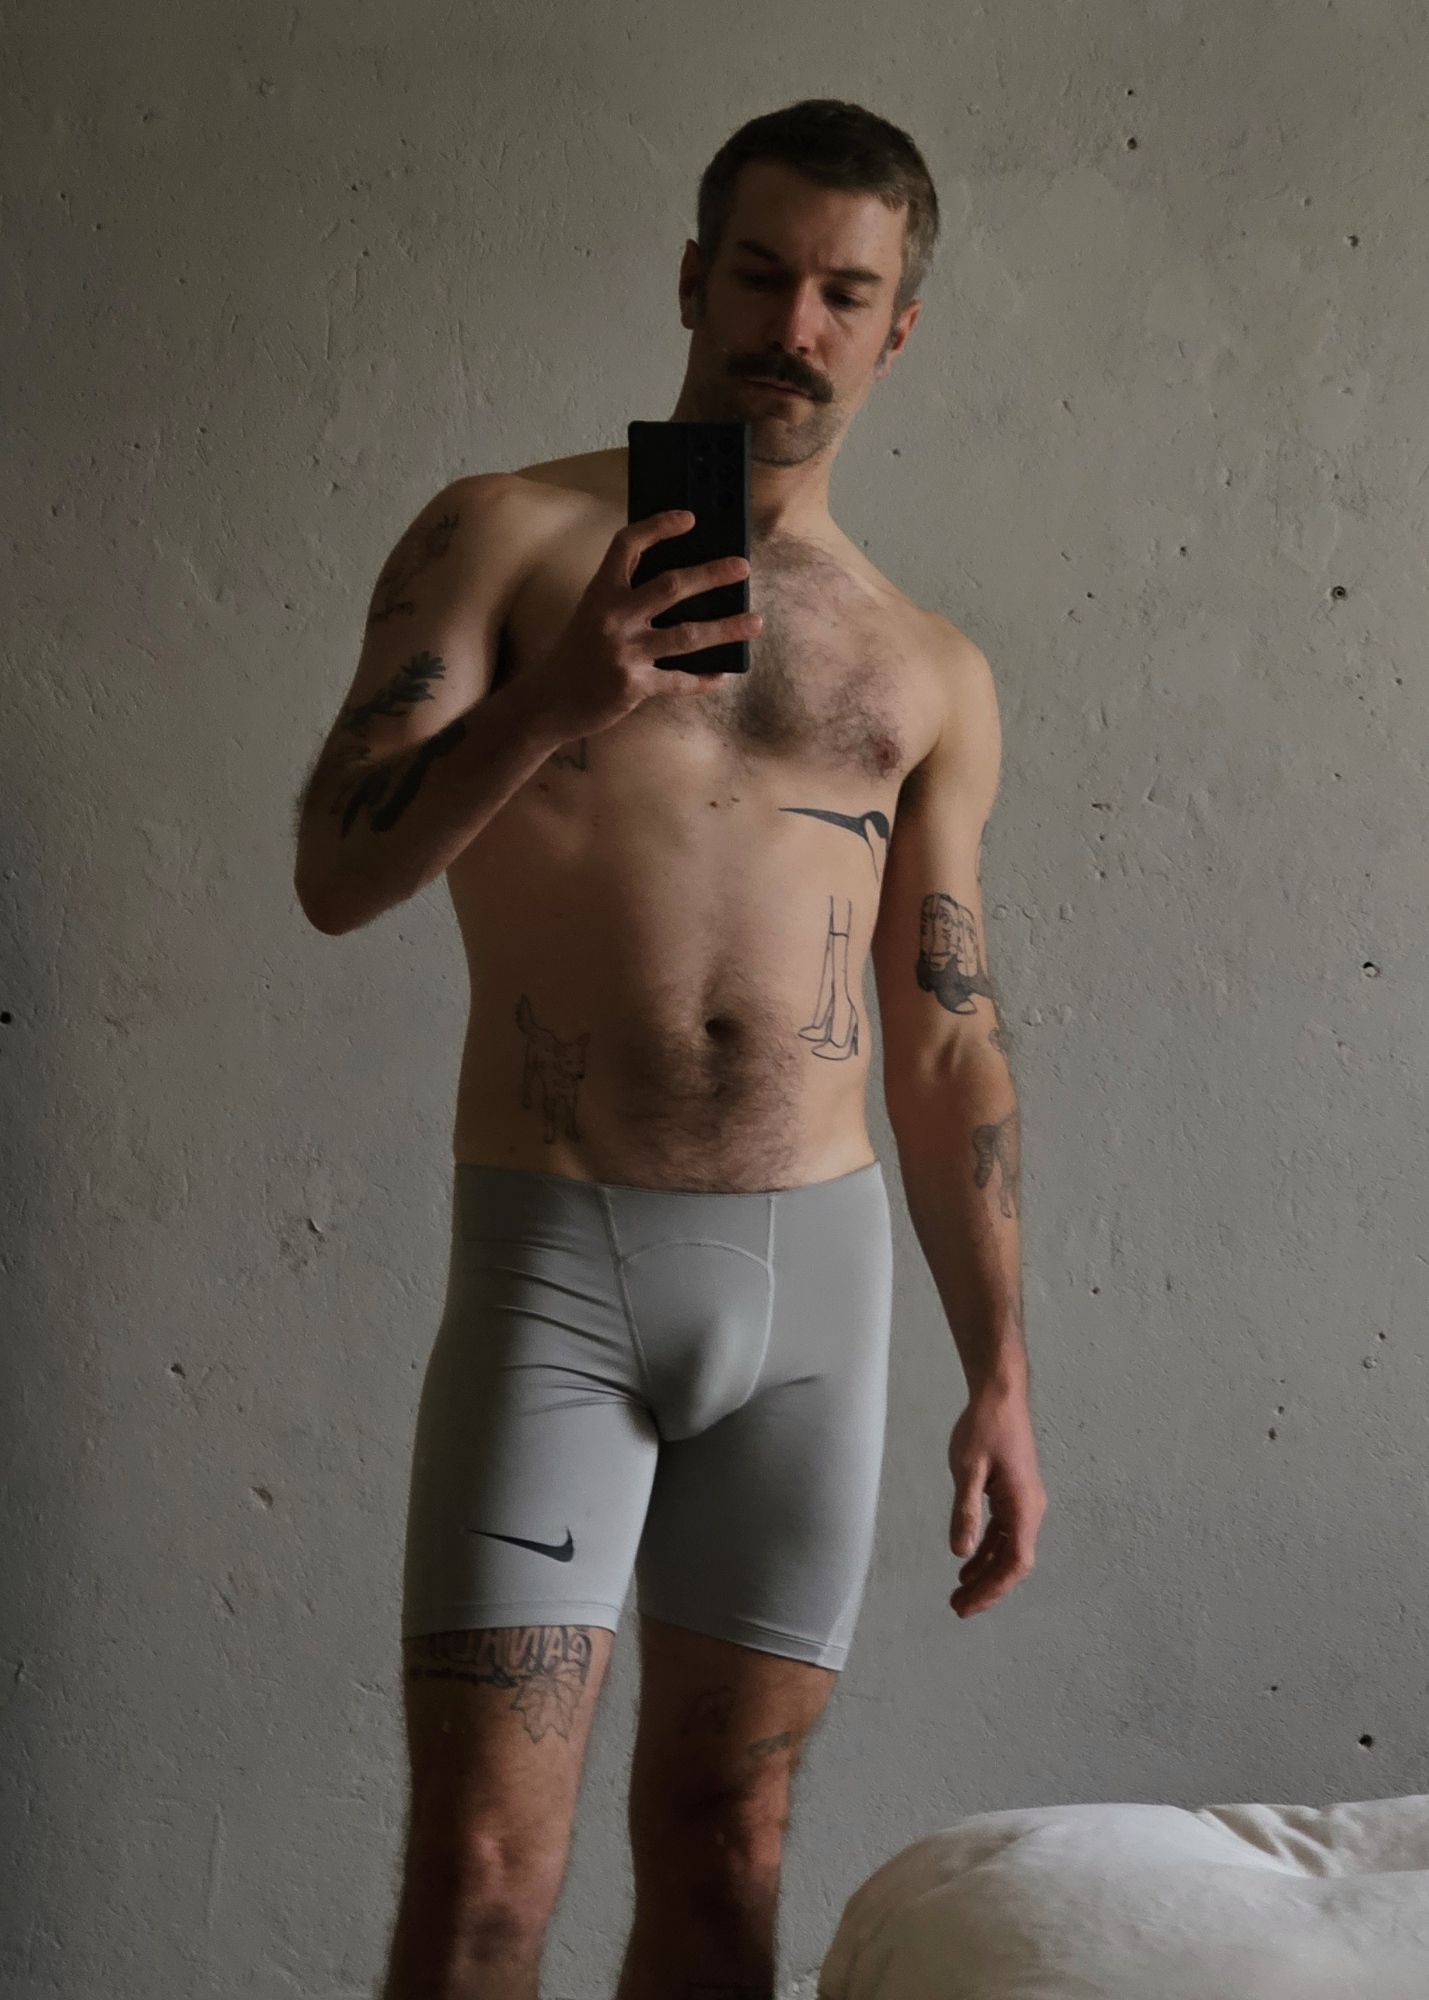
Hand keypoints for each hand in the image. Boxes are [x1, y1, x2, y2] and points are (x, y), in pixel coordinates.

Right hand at [519, 510, 760, 743]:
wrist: (547, 703)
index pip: (628, 546)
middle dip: (712, 574)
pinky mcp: (634, 686)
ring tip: (756, 622)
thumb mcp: (589, 613)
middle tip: (743, 567)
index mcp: (600, 593)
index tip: (689, 519)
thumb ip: (623, 592)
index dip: (658, 527)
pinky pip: (680, 681)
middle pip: (671, 586)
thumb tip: (671, 574)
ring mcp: (625, 653)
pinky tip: (724, 675)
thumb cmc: (574, 654)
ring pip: (687, 636)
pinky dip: (704, 680)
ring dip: (727, 628)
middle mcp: (614, 618)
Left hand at [947, 1383, 1045, 1617]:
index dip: (993, 1589)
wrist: (1001, 1394)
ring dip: (986, 1572)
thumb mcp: (968, 1468)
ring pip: (1008, 1549)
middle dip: (988, 1588)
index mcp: (1024, 1506)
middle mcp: (1031, 1510)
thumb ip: (964, 1510)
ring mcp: (1024, 1502)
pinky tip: (967, 1561)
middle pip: (1013, 1562)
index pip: (1015, 1562)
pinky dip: (986, 1550)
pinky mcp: (1014, 1494)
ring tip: (959, 1592)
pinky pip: (1003, 1533)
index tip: (968, 1605)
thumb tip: (960, 1552)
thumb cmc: (985, 1426)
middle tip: (957, 1607)